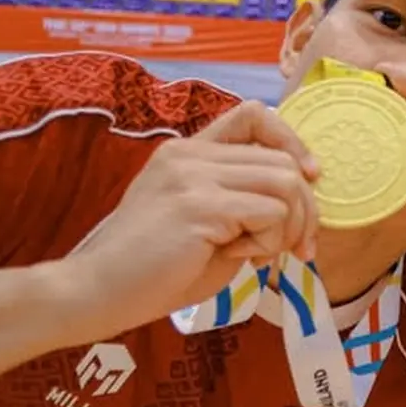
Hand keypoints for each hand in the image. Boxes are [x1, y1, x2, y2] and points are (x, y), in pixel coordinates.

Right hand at [65, 101, 320, 333]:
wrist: (97, 292)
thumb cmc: (154, 269)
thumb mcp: (206, 223)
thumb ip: (243, 200)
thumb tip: (302, 199)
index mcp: (188, 152)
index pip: (256, 114)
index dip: (292, 143)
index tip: (308, 179)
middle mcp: (189, 154)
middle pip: (284, 161)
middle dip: (305, 210)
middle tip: (295, 248)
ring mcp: (192, 176)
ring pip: (286, 184)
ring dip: (290, 228)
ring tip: (262, 254)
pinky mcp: (198, 205)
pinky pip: (271, 213)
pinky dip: (271, 242)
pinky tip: (243, 259)